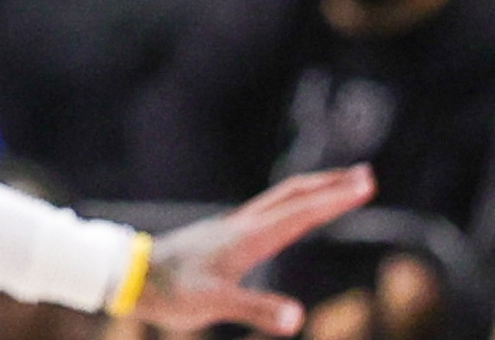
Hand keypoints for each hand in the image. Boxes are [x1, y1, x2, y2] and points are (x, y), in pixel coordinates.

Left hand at [135, 166, 381, 331]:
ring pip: (279, 200)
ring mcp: (232, 228)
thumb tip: (297, 317)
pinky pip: (268, 212)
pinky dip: (292, 205)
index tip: (365, 184)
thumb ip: (255, 309)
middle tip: (366, 175)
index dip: (334, 199)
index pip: (300, 212)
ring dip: (313, 191)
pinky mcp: (223, 236)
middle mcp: (242, 225)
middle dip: (330, 185)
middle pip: (293, 196)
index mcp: (247, 237)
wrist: (129, 276)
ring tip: (339, 187)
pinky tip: (293, 214)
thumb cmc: (170, 292)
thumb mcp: (214, 304)